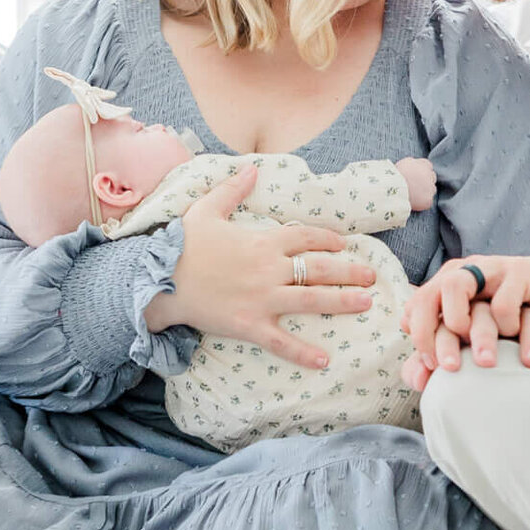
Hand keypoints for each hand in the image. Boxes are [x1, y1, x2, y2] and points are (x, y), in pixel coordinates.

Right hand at [142, 162, 375, 369]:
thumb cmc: (182, 244)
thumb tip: (252, 168)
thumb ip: (232, 189)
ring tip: (365, 303)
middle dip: (349, 271)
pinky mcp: (249, 323)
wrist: (158, 278)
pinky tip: (324, 360)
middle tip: (371, 276)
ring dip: (342, 301)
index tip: (344, 244)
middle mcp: (269, 268)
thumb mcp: (206, 209)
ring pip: (311, 299)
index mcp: (262, 241)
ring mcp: (262, 297)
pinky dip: (303, 352)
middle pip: (319, 268)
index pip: (306, 236)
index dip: (329, 239)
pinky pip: (281, 340)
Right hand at [396, 157, 436, 212]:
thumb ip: (413, 163)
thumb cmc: (394, 175)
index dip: (421, 170)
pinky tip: (414, 202)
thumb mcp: (404, 163)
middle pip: (432, 177)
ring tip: (413, 194)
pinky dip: (422, 202)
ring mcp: (430, 189)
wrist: (391, 189)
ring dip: (425, 191)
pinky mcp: (428, 201)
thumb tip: (414, 166)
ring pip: (432, 189)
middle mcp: (430, 175)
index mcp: (424, 164)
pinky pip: (428, 201)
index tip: (416, 174)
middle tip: (415, 185)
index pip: (427, 165)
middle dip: (425, 180)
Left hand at [399, 253, 529, 388]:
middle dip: (437, 335)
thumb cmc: (516, 316)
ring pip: (459, 290)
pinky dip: (510, 328)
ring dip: (473, 334)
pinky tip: (523, 350)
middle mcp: (465, 270)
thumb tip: (416, 379)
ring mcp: (490, 269)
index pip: (417, 305)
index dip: (420, 337)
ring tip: (489, 363)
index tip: (434, 368)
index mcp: (450, 282)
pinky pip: (504, 302)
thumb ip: (449, 352)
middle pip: (431, 295)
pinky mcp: (520, 274)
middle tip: (451, 368)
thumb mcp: (482, 331)